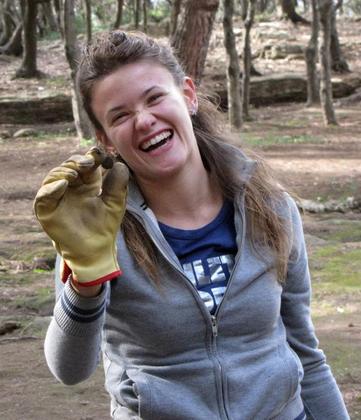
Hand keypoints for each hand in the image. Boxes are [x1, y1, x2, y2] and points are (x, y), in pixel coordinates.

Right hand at [34, 148, 128, 286]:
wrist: (96, 250)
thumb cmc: (105, 227)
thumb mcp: (115, 203)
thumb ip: (118, 184)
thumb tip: (118, 164)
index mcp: (87, 184)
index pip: (86, 164)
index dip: (92, 156)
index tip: (99, 154)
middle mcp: (70, 188)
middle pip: (69, 166)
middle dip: (78, 161)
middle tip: (89, 162)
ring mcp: (57, 198)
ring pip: (54, 176)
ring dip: (64, 171)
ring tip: (75, 173)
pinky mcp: (47, 210)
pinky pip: (44, 196)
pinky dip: (51, 188)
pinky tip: (63, 184)